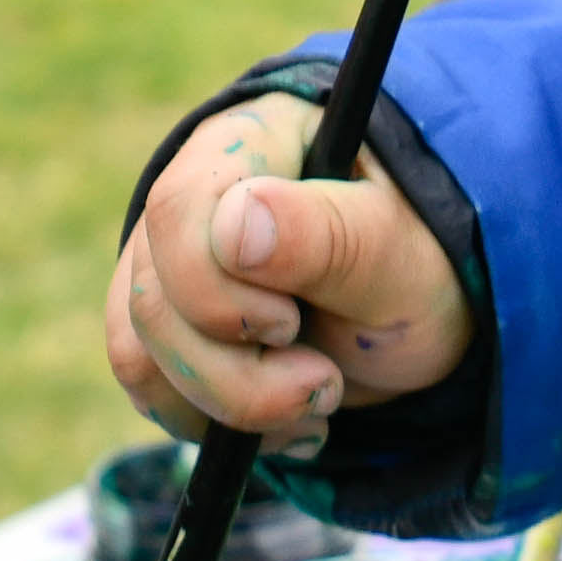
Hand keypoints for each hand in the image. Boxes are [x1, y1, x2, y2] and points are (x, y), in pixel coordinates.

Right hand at [101, 94, 470, 457]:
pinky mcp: (164, 319)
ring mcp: (168, 258)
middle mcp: (194, 191)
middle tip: (324, 384)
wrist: (420, 313)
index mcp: (253, 140)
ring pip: (141, 352)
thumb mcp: (399, 253)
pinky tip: (281, 418)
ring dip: (230, 406)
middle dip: (238, 376)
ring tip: (314, 404)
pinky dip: (211, 421)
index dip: (222, 294)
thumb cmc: (420, 262)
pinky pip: (146, 382)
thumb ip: (326, 235)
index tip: (294, 325)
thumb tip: (235, 225)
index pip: (178, 210)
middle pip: (154, 297)